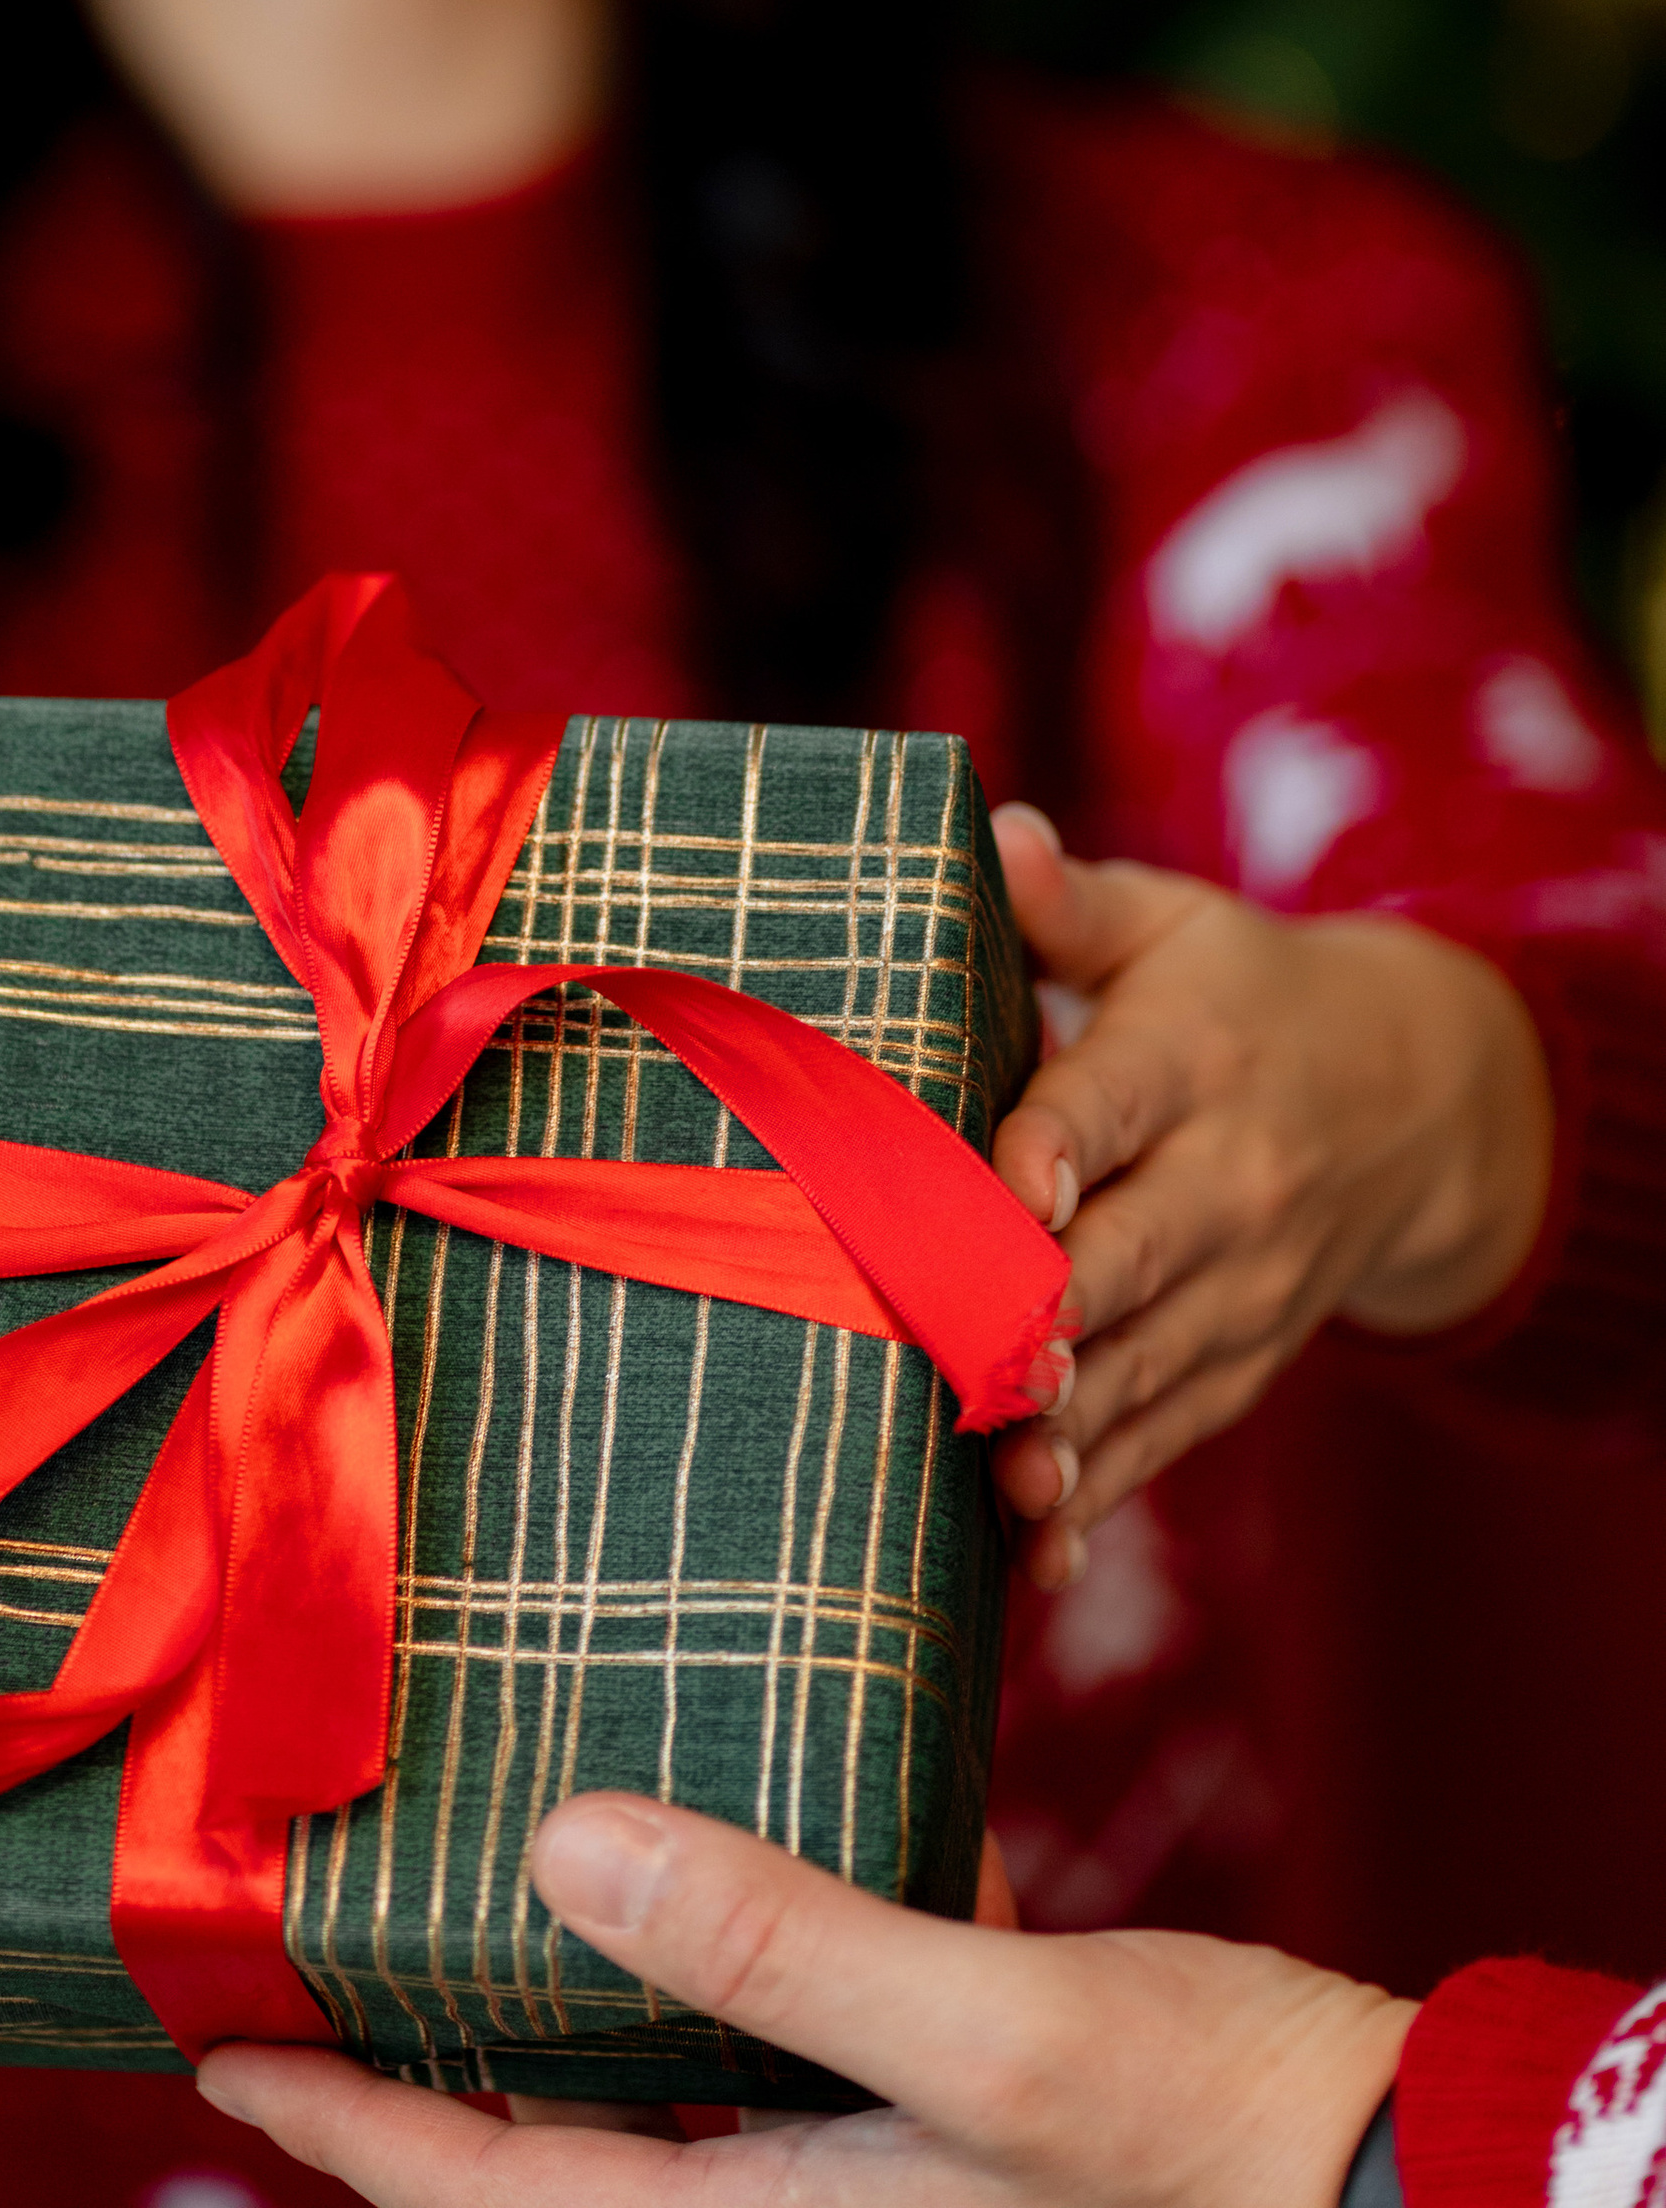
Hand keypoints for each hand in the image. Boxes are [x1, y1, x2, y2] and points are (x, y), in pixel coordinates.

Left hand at [199, 1791, 1411, 2207]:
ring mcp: (866, 2177)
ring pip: (655, 2097)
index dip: (341, 2118)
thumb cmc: (1219, 2139)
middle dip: (418, 2071)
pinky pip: (776, 2050)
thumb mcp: (995, 2033)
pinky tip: (694, 1842)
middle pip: (548, 2156)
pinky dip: (712, 1966)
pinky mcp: (939, 2114)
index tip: (208, 2035)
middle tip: (300, 1955)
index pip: (493, 2192)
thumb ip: (780, 1947)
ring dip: (555, 2012)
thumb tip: (563, 1847)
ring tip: (459, 1885)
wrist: (1395, 2185)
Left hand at [986, 809, 1552, 1588]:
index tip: (1006, 1187)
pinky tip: (1038, 1556)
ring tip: (999, 1476)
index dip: (1054, 1144)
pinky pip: (1171, 1435)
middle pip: (1133, 1252)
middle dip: (1058, 1311)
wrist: (1413, 1103)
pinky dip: (1106, 1498)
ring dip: (1074, 1428)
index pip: (1114, 1100)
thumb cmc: (1235, 996)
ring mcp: (1241, 1286)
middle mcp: (1227, 1180)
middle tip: (980, 1359)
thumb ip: (1071, 900)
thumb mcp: (1170, 925)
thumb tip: (999, 835)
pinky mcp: (1239, 1361)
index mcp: (1191, 1057)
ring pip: (1149, 1365)